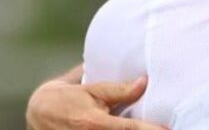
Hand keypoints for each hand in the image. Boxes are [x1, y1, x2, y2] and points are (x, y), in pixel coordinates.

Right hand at [26, 75, 167, 129]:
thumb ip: (118, 90)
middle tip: (171, 127)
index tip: (168, 129)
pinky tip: (141, 127)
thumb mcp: (91, 90)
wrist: (37, 113)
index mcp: (95, 123)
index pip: (130, 129)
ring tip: (158, 127)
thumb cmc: (67, 98)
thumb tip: (144, 82)